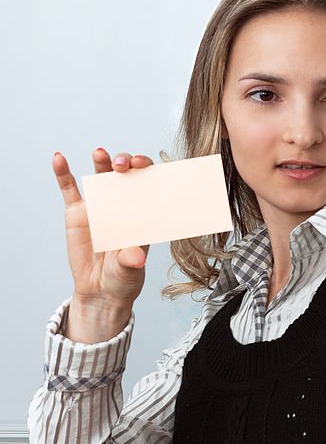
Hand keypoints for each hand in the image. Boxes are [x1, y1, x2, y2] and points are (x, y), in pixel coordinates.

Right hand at [53, 149, 154, 341]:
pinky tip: (58, 158)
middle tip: (122, 164)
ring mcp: (100, 205)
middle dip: (126, 163)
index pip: (149, 183)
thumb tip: (136, 256)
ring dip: (101, 161)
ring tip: (100, 153)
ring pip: (100, 176)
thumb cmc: (123, 277)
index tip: (144, 166)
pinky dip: (63, 173)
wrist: (100, 290)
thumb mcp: (130, 270)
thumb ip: (132, 260)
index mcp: (142, 212)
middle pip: (126, 174)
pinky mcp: (77, 213)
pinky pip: (69, 189)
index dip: (148, 170)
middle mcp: (123, 203)